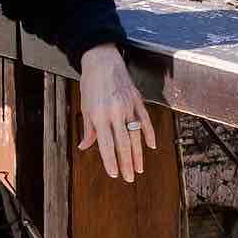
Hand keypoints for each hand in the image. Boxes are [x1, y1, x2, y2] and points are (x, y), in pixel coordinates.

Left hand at [76, 45, 158, 184]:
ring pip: (136, 135)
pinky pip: (145, 120)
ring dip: (138, 154)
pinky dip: (149, 134)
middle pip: (123, 143)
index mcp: (99, 115)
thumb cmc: (91, 83)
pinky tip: (152, 146)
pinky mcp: (137, 99)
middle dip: (126, 163)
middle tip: (129, 178)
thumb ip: (88, 129)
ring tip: (139, 168)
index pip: (106, 144)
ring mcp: (128, 106)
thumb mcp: (85, 107)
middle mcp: (115, 112)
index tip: (114, 174)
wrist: (102, 59)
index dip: (110, 161)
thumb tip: (85, 146)